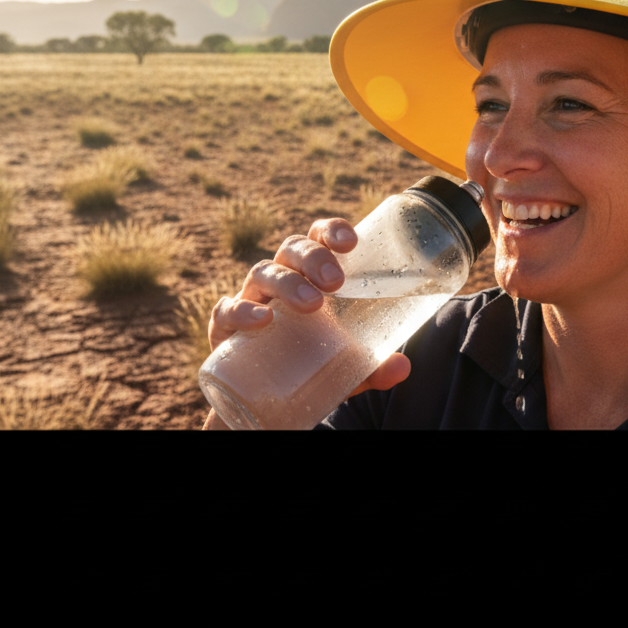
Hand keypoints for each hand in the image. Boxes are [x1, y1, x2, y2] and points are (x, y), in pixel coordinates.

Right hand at [202, 217, 410, 429]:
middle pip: (292, 249)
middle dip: (314, 258)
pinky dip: (242, 310)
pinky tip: (263, 320)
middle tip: (336, 281)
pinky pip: (227, 309)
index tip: (351, 242)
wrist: (266, 396)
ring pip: (262, 272)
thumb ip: (374, 364)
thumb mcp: (348, 365)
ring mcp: (251, 298)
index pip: (319, 237)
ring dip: (287, 283)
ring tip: (311, 304)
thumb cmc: (312, 360)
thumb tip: (402, 368)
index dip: (331, 230)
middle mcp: (280, 277)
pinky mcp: (226, 327)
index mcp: (310, 274)